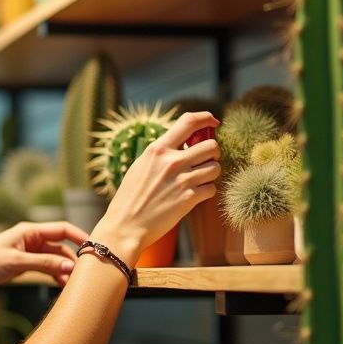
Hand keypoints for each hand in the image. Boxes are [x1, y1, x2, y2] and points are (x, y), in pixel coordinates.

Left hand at [0, 221, 91, 288]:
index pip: (63, 229)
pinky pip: (47, 267)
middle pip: (61, 246)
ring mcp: (31, 251)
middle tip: (87, 273)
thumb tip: (69, 266)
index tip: (95, 248)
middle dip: (74, 258)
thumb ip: (44, 264)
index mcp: (31, 231)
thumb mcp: (17, 262)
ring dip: (65, 269)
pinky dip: (56, 274)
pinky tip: (63, 285)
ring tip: (74, 284)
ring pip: (56, 258)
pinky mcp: (27, 263)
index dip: (80, 237)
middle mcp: (33, 238)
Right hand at [92, 112, 222, 263]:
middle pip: (212, 146)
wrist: (126, 226)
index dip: (206, 118)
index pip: (188, 122)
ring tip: (198, 179)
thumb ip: (162, 153)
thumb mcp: (141, 165)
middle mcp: (172, 161)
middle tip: (204, 161)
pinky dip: (206, 192)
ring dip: (211, 173)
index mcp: (158, 149)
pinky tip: (193, 195)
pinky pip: (212, 189)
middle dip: (212, 153)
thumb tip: (184, 144)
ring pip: (216, 168)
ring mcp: (182, 180)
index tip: (213, 122)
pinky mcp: (189, 199)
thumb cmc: (131, 196)